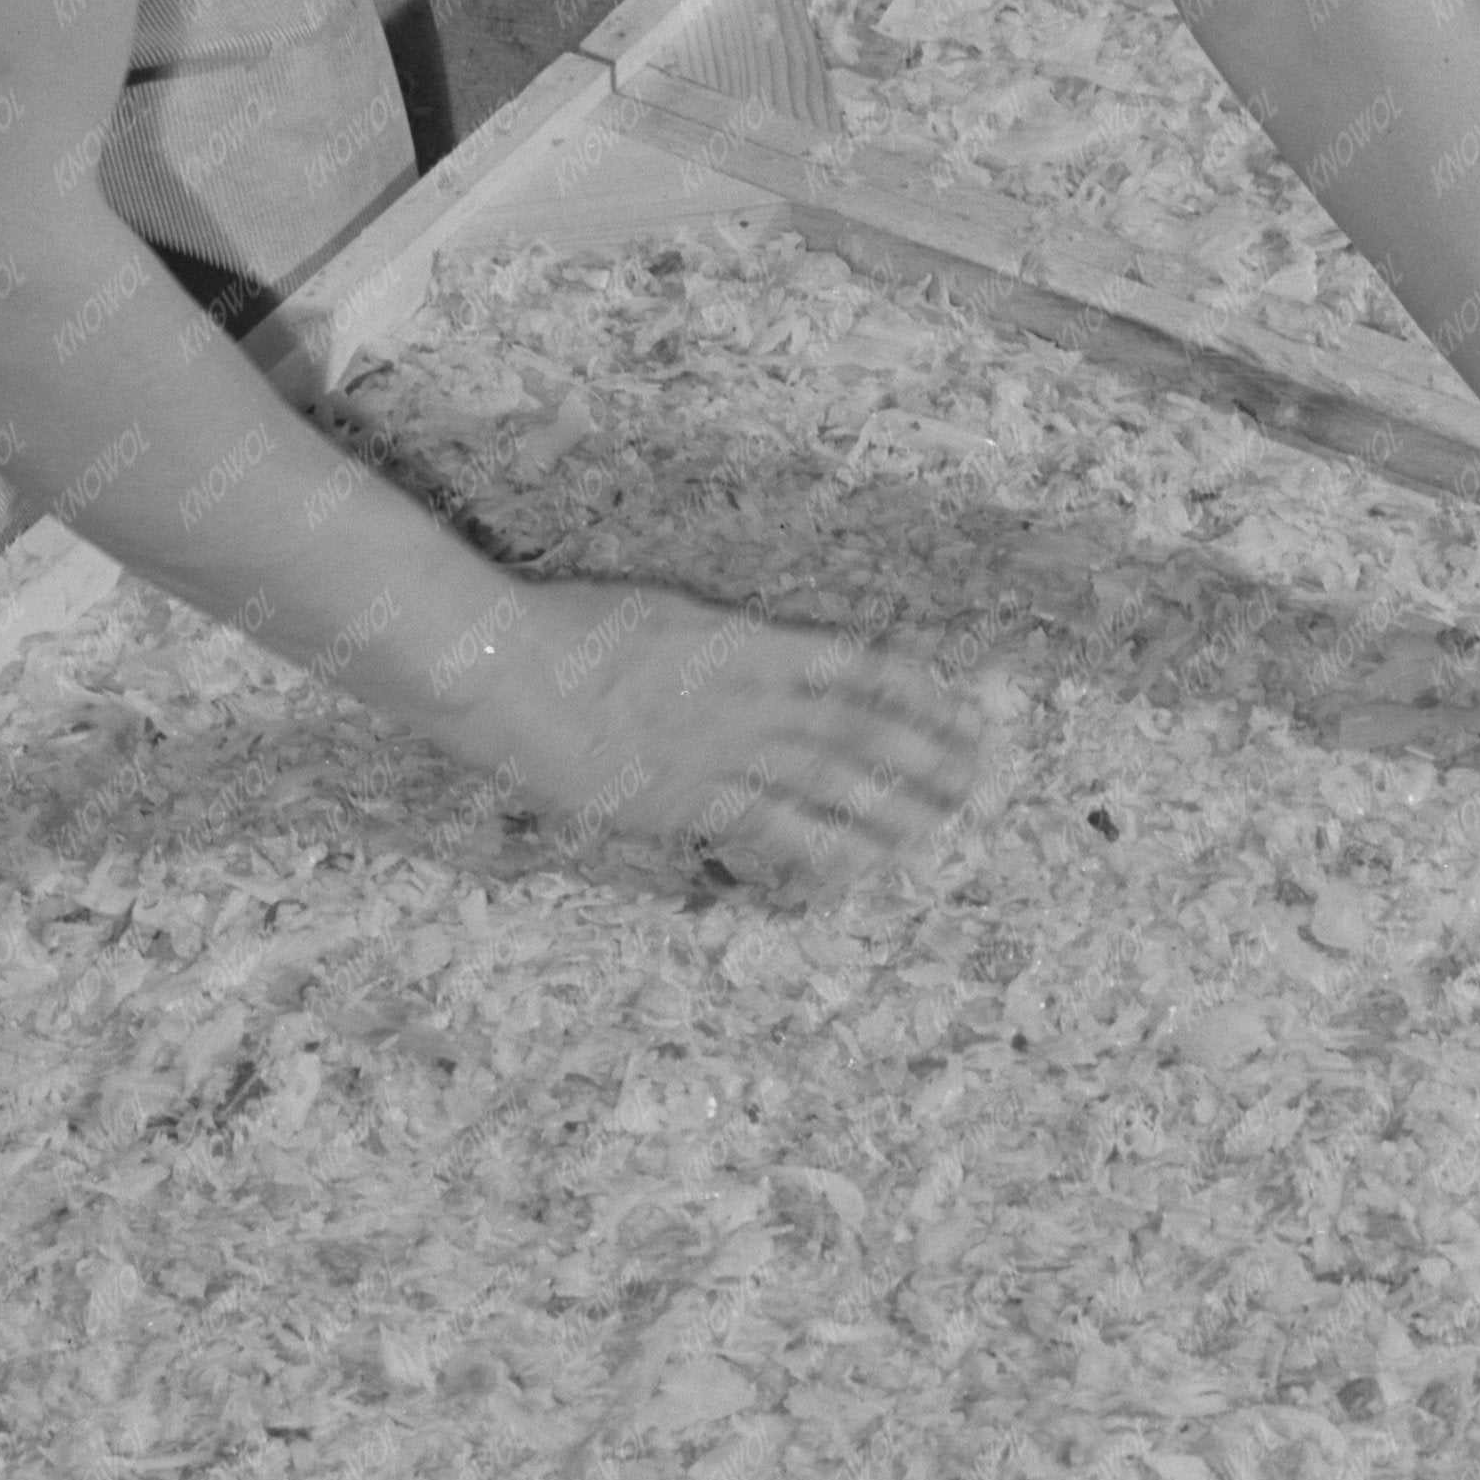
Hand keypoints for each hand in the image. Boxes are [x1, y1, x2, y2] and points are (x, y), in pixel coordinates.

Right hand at [419, 578, 995, 897]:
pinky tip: (857, 865)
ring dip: (890, 804)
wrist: (502, 667)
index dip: (915, 691)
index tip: (959, 707)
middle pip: (858, 728)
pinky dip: (818, 846)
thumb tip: (758, 660)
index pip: (855, 666)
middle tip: (977, 777)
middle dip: (924, 754)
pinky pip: (769, 828)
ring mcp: (719, 751)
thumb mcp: (657, 614)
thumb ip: (716, 642)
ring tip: (940, 824)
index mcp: (745, 640)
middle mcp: (748, 696)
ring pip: (829, 780)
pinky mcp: (684, 799)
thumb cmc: (561, 629)